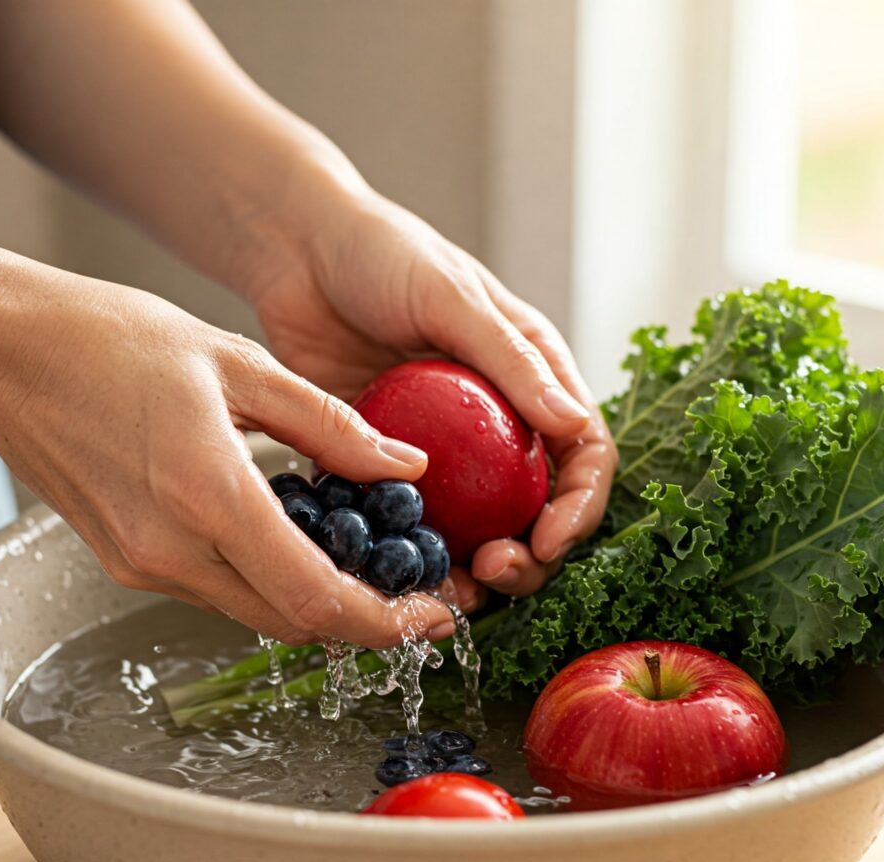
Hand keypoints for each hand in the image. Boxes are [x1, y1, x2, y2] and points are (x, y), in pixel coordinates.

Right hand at [0, 253, 455, 647]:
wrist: (3, 353)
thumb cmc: (113, 341)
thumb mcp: (240, 364)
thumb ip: (331, 425)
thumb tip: (406, 465)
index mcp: (207, 494)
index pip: (315, 598)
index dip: (384, 622)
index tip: (434, 616)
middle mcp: (171, 549)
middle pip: (293, 622)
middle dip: (363, 620)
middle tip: (414, 593)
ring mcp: (142, 563)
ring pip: (257, 611)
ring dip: (317, 601)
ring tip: (366, 564)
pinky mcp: (126, 561)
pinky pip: (218, 589)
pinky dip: (268, 579)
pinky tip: (295, 540)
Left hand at [246, 189, 617, 603]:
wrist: (299, 251)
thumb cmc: (384, 254)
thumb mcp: (454, 299)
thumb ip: (513, 362)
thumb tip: (573, 424)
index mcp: (533, 378)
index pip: (583, 454)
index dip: (579, 505)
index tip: (549, 538)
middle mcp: (496, 421)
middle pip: (535, 507)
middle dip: (529, 552)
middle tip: (494, 568)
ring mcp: (443, 448)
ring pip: (475, 527)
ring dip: (471, 566)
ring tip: (449, 588)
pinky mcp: (388, 461)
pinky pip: (408, 519)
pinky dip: (409, 552)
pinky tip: (396, 571)